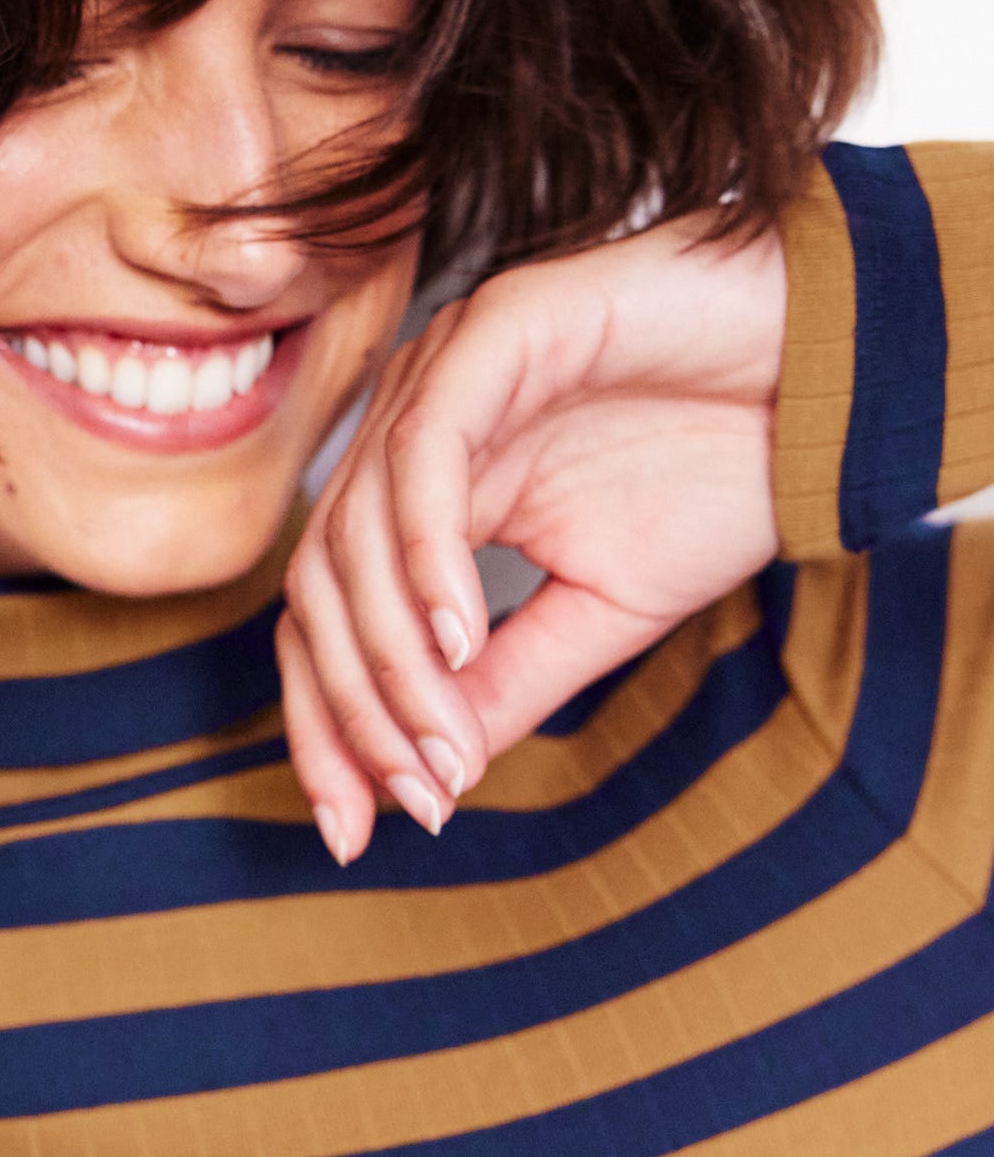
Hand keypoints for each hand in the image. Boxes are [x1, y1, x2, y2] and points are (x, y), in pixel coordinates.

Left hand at [277, 213, 787, 861]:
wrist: (836, 373)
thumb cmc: (725, 472)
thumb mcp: (601, 610)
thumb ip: (504, 683)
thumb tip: (429, 778)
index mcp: (422, 491)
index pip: (328, 617)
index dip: (327, 726)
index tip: (353, 831)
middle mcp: (409, 427)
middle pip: (320, 586)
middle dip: (348, 710)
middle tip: (409, 799)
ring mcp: (441, 369)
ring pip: (357, 532)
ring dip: (392, 659)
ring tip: (442, 748)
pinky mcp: (494, 325)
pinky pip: (423, 453)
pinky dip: (428, 557)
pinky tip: (458, 639)